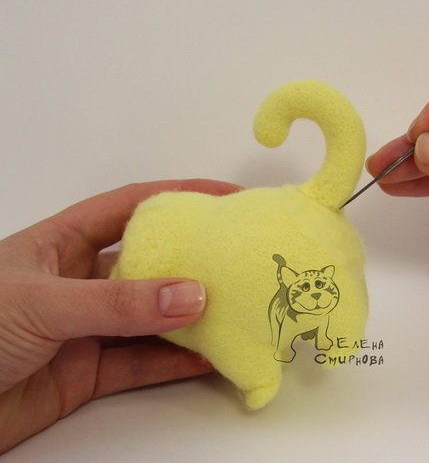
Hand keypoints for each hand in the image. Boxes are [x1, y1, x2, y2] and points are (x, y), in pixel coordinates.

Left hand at [0, 179, 240, 452]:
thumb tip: (193, 294)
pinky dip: (178, 361)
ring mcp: (86, 328)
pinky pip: (142, 363)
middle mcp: (79, 282)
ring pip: (152, 317)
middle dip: (196, 260)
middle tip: (243, 257)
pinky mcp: (87, 373)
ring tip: (240, 309)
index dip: (180, 196)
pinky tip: (211, 357)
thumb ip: (118, 302)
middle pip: (150, 263)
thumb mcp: (43, 303)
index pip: (131, 207)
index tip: (228, 196)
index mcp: (61, 243)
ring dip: (193, 316)